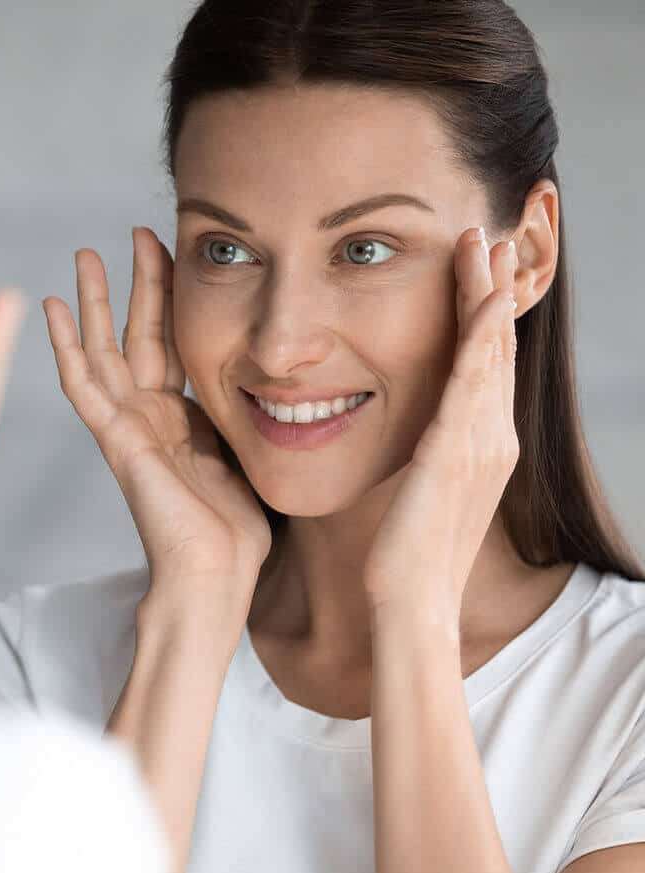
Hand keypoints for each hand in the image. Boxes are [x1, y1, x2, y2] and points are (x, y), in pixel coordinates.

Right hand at [42, 228, 271, 596]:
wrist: (218, 575)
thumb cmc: (238, 531)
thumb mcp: (248, 455)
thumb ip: (245, 416)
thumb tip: (281, 384)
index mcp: (184, 420)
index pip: (175, 344)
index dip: (174, 299)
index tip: (176, 253)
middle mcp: (151, 418)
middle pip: (139, 336)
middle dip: (137, 285)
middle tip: (134, 233)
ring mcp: (128, 428)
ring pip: (102, 351)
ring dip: (92, 303)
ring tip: (83, 255)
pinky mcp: (115, 440)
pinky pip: (82, 385)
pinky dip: (65, 345)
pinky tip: (51, 306)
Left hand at [361, 227, 519, 629]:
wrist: (414, 601)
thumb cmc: (409, 556)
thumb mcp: (425, 495)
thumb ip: (430, 460)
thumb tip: (419, 441)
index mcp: (483, 447)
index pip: (486, 369)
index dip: (484, 319)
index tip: (477, 277)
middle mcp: (493, 437)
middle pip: (495, 348)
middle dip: (491, 291)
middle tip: (489, 239)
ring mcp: (482, 442)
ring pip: (488, 351)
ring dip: (486, 293)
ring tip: (483, 243)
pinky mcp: (457, 449)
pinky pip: (473, 379)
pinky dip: (480, 334)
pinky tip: (482, 295)